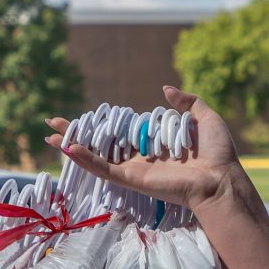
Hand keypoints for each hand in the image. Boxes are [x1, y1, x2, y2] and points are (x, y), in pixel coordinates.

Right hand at [47, 86, 249, 212]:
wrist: (220, 179)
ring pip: (95, 156)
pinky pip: (103, 168)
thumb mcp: (205, 118)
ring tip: (48, 135)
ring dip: (70, 145)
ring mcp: (134, 169)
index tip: (84, 115)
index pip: (121, 131)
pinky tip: (68, 148)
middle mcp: (140, 157)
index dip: (101, 123)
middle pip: (100, 143)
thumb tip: (165, 89)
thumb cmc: (217, 154)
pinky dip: (85, 160)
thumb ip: (187, 102)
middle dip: (76, 133)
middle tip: (53, 123)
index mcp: (154, 144)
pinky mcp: (132, 178)